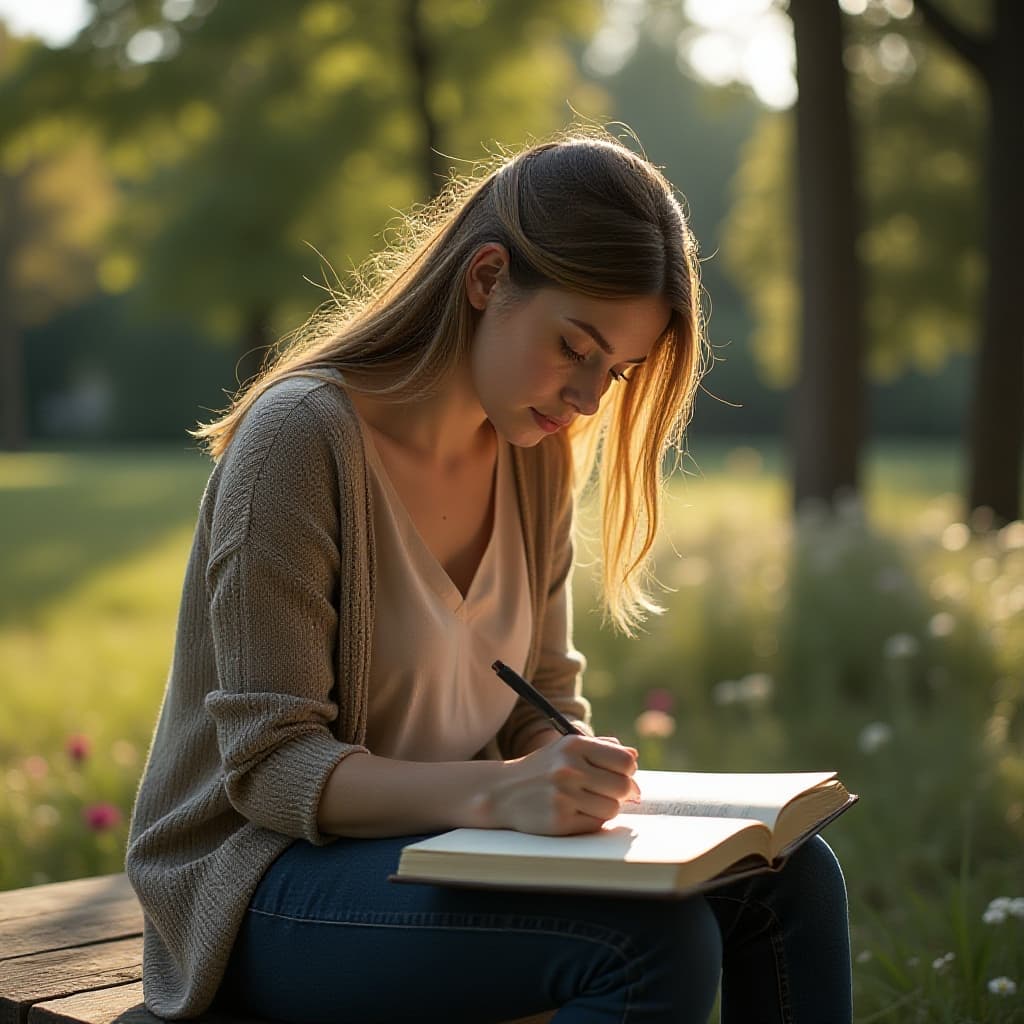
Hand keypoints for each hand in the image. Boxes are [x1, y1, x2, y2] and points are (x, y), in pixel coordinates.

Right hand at [485, 734, 640, 835]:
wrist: (503, 791)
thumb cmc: (544, 768)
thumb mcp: (568, 747)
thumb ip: (603, 748)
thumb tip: (634, 759)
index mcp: (575, 745)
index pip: (625, 761)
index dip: (627, 771)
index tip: (618, 775)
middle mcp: (569, 768)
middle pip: (623, 787)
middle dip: (620, 792)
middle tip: (604, 791)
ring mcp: (563, 795)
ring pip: (612, 808)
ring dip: (605, 808)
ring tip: (587, 802)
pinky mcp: (559, 821)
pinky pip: (595, 824)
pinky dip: (590, 820)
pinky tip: (574, 812)